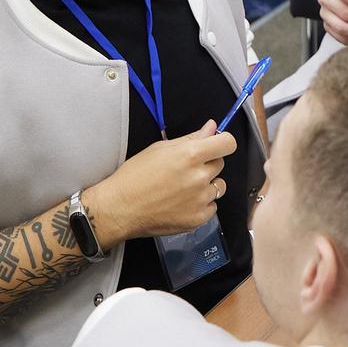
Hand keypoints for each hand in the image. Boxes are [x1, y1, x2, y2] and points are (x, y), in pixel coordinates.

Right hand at [90, 125, 237, 241]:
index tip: (216, 145)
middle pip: (221, 164)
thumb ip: (191, 138)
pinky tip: (182, 203)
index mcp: (190, 155)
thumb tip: (211, 128)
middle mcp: (199, 177)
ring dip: (206, 185)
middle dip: (208, 164)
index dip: (222, 142)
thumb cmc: (134, 177)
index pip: (227, 144)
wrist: (120, 208)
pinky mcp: (198, 218)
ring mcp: (200, 199)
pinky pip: (212, 207)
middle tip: (186, 169)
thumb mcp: (160, 149)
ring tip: (184, 188)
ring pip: (218, 187)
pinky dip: (201, 204)